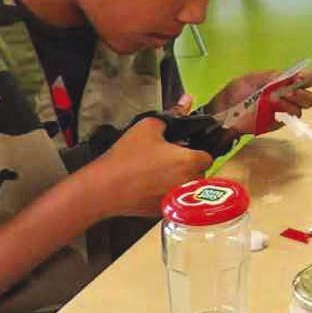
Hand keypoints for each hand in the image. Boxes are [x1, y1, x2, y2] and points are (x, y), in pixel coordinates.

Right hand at [88, 117, 212, 216]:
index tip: (182, 147)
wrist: (103, 189)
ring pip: (188, 186)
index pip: (207, 155)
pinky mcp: (165, 212)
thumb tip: (187, 100)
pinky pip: (174, 199)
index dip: (195, 149)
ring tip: (157, 171)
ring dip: (179, 178)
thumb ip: (173, 114)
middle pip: (199, 172)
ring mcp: (178, 200)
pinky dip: (167, 192)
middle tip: (167, 157)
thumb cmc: (127, 156)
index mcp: (191, 162)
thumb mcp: (149, 127)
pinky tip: (149, 185)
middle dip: (188, 164)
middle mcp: (190, 183)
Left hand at [209, 68, 311, 134]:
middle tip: (285, 95)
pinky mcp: (279, 123)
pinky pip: (288, 121)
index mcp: (283, 81)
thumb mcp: (250, 80)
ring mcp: (285, 111)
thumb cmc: (235, 94)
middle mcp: (288, 96)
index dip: (308, 79)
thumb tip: (289, 77)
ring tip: (272, 104)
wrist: (223, 115)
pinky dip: (280, 116)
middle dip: (300, 95)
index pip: (309, 78)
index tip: (297, 81)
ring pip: (301, 110)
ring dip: (289, 106)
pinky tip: (269, 113)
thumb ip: (270, 77)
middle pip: (310, 97)